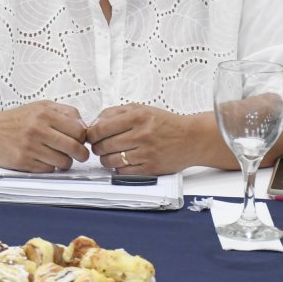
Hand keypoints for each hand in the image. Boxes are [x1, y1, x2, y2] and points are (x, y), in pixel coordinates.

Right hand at [0, 100, 89, 171]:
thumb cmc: (16, 120)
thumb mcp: (40, 107)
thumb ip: (64, 112)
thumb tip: (84, 126)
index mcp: (44, 113)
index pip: (78, 130)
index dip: (83, 138)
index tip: (80, 140)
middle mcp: (37, 129)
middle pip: (74, 147)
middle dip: (81, 154)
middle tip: (80, 155)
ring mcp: (30, 147)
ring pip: (63, 162)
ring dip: (64, 162)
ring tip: (58, 156)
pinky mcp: (23, 161)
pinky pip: (48, 169)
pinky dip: (49, 166)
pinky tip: (43, 159)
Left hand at [85, 103, 203, 175]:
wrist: (192, 139)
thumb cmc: (164, 123)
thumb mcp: (140, 109)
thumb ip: (115, 113)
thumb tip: (93, 123)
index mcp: (137, 117)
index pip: (101, 128)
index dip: (91, 134)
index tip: (91, 136)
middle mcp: (142, 134)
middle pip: (104, 145)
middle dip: (97, 147)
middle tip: (99, 146)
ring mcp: (147, 153)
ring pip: (112, 160)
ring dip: (105, 159)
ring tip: (109, 155)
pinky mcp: (151, 168)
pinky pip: (124, 172)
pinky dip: (118, 168)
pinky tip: (123, 162)